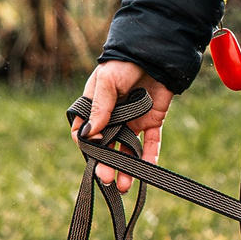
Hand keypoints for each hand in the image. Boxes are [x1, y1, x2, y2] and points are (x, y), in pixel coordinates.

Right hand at [76, 59, 171, 192]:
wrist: (155, 53)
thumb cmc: (123, 64)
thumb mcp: (107, 83)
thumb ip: (100, 108)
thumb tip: (89, 134)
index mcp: (95, 109)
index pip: (84, 133)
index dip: (87, 144)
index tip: (91, 152)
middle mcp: (112, 119)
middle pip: (106, 147)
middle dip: (106, 164)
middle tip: (106, 179)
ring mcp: (132, 122)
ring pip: (127, 150)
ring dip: (126, 168)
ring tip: (123, 186)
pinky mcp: (152, 121)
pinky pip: (151, 143)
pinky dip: (150, 157)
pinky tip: (148, 172)